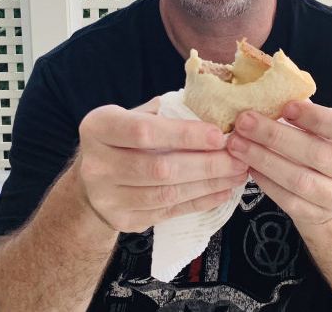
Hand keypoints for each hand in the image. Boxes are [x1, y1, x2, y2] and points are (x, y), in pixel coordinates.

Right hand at [75, 99, 248, 232]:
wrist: (92, 182)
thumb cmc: (122, 140)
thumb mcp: (131, 115)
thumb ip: (165, 113)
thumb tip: (213, 111)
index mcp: (99, 128)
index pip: (144, 132)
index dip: (184, 135)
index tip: (218, 135)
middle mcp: (96, 165)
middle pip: (160, 168)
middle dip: (206, 164)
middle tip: (239, 158)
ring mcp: (107, 198)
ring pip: (167, 194)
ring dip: (209, 184)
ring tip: (237, 174)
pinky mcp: (123, 220)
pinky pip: (169, 212)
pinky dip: (200, 202)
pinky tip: (222, 191)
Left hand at [226, 100, 331, 224]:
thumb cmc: (324, 143)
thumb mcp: (324, 124)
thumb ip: (303, 106)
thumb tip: (268, 81)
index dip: (320, 118)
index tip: (286, 107)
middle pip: (320, 155)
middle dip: (277, 137)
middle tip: (245, 121)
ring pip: (301, 181)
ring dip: (265, 159)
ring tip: (237, 143)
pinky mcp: (319, 216)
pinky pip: (289, 200)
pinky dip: (266, 181)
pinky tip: (248, 165)